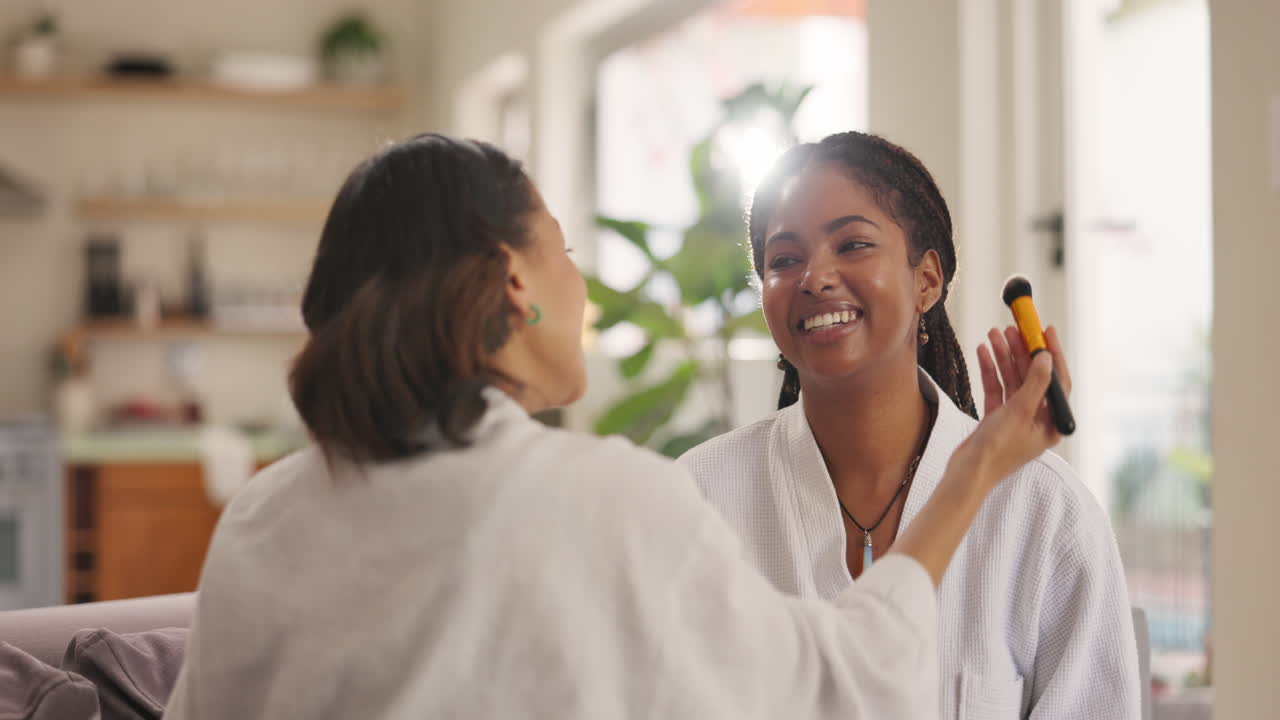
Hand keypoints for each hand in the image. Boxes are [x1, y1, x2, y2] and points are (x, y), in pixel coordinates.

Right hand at [953, 325, 1072, 487]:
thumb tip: (1046, 358)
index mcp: (1051, 422)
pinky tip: (983, 352)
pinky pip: (997, 388)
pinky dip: (990, 370)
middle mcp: (1037, 419)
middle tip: (1014, 328)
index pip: (1058, 381)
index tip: (1045, 331)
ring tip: (994, 335)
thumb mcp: (1019, 412)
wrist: (968, 473)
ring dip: (1004, 357)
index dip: (1053, 354)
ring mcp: (1016, 418)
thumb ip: (1035, 383)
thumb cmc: (997, 451)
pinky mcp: (997, 418)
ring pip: (1013, 379)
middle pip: (1033, 376)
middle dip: (1022, 351)